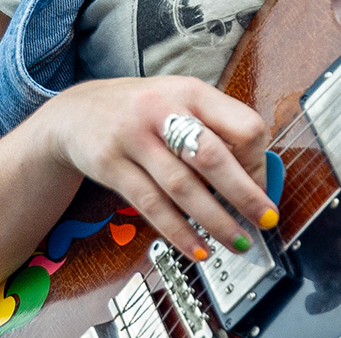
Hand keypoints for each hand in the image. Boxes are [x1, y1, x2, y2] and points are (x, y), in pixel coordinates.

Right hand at [35, 75, 277, 262]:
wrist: (75, 113)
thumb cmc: (142, 111)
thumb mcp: (182, 103)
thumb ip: (215, 131)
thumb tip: (254, 178)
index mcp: (192, 92)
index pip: (242, 125)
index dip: (257, 161)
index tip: (262, 187)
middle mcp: (163, 109)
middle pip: (212, 157)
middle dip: (244, 194)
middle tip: (265, 219)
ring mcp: (133, 137)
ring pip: (182, 186)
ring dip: (214, 220)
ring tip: (236, 241)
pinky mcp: (110, 165)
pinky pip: (151, 205)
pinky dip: (178, 230)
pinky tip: (197, 247)